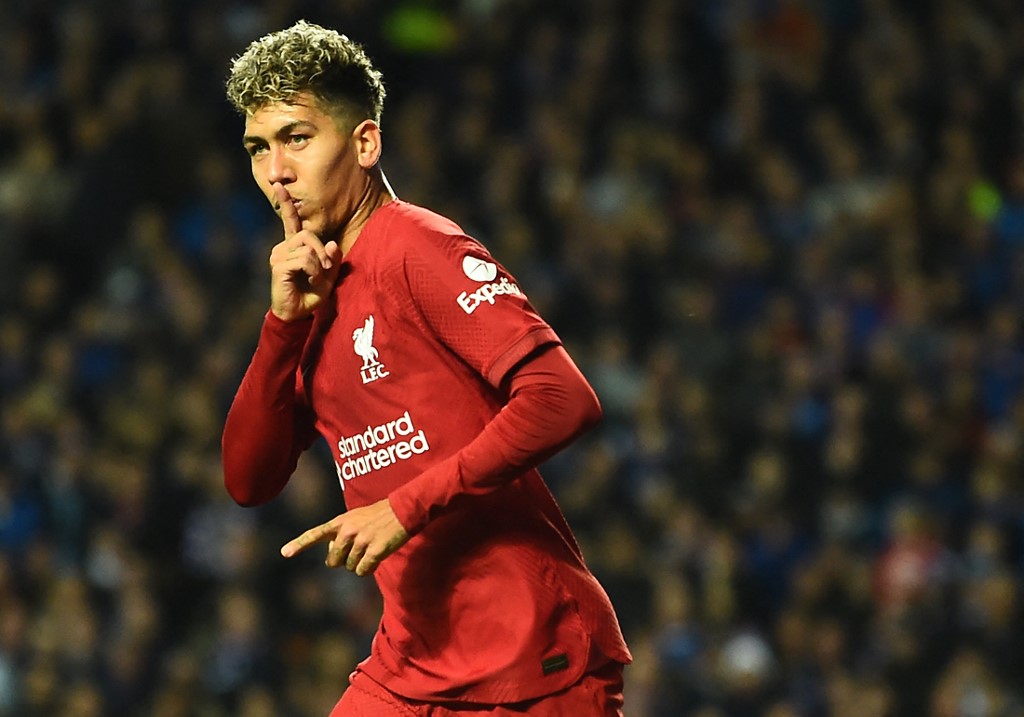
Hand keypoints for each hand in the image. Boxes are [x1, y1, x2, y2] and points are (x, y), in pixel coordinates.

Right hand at [268, 182, 341, 320]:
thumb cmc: (310, 294)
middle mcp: (282, 247)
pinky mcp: (278, 266)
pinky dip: (314, 271)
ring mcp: (278, 256)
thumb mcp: (328, 275)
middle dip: (322, 251)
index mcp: (292, 246)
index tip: (279, 184)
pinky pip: (304, 259)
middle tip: (324, 270)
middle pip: (308, 234)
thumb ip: (332, 259)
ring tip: (315, 279)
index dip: (286, 202)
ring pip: (308, 247)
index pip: (290, 220)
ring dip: (318, 265)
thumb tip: (332, 244)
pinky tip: (311, 281)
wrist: (296, 314)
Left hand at [281, 498, 409, 575]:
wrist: (404, 510)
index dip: (299, 544)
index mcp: (341, 521)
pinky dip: (369, 568)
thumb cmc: (380, 515)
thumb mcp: (356, 518)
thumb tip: (332, 557)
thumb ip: (341, 534)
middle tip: (359, 548)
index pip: (315, 533)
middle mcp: (347, 531)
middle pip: (333, 561)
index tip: (284, 553)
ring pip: (350, 567)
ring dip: (360, 563)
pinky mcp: (374, 550)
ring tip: (372, 547)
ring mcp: (361, 540)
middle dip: (344, 560)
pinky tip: (378, 556)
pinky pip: (363, 571)